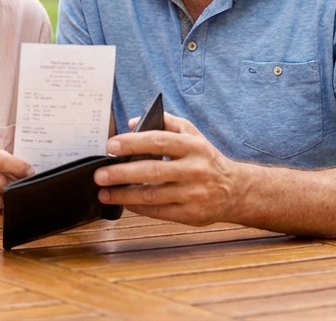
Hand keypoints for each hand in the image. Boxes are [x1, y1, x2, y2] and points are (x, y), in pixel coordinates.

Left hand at [94, 113, 241, 226]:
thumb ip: (165, 122)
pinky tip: (125, 203)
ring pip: (152, 195)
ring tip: (105, 192)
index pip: (158, 141)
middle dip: (121, 173)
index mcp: (193, 146)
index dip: (133, 143)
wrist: (235, 190)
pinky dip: (138, 208)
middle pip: (152, 171)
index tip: (110, 146)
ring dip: (124, 195)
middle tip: (100, 174)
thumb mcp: (192, 134)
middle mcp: (194, 169)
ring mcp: (193, 194)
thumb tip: (133, 122)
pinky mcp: (191, 214)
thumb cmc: (206, 159)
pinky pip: (159, 211)